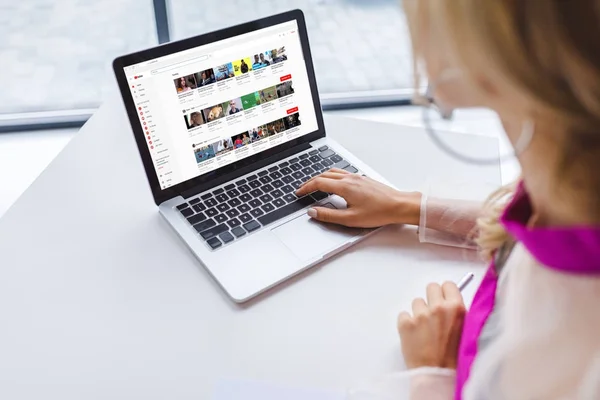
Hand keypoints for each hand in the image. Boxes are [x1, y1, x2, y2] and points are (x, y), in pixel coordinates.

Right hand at [295, 169, 421, 227]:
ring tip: (315, 184)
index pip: (319, 183)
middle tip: (303, 189)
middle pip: (323, 175)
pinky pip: (342, 173)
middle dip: (311, 181)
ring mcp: (357, 177)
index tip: (299, 192)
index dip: (306, 188)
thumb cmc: (379, 212)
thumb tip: (313, 211)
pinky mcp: (363, 178)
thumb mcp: (350, 219)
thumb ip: (329, 215)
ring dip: (321, 177)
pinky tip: (334, 183)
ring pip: (333, 172)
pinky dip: (332, 176)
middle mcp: (350, 178)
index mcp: (344, 187)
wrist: (399, 205)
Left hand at [397, 282, 465, 368]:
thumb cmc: (454, 357)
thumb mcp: (466, 330)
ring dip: (420, 312)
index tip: (444, 300)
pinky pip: (403, 314)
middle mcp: (438, 308)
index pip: (448, 284)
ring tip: (425, 329)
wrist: (438, 375)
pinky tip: (414, 334)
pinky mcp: (405, 323)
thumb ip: (458, 312)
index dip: (446, 293)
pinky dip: (407, 323)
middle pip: (431, 287)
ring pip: (417, 301)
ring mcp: (420, 315)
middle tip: (433, 313)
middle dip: (432, 298)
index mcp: (456, 308)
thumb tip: (451, 299)